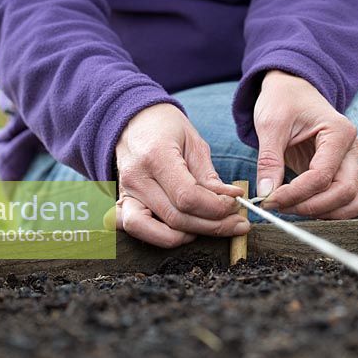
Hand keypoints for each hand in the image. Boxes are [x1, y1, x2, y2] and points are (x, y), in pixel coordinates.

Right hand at [114, 103, 248, 246]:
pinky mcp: (121, 204)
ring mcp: (125, 194)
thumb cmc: (166, 128)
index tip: (235, 203)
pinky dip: (161, 237)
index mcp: (156, 156)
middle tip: (236, 222)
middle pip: (177, 218)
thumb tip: (230, 200)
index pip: (187, 197)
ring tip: (212, 227)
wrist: (133, 120)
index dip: (216, 207)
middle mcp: (136, 178)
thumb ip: (210, 176)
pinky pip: (136, 231)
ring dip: (190, 236)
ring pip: (157, 231)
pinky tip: (185, 232)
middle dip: (213, 225)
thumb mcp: (194, 142)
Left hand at [253, 70, 357, 218]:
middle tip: (279, 208)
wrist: (292, 90)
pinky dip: (337, 210)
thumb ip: (269, 160)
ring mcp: (353, 162)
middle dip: (311, 207)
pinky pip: (355, 199)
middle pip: (345, 192)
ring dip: (329, 213)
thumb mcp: (270, 124)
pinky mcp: (347, 172)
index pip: (322, 176)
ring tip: (294, 210)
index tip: (269, 200)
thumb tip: (266, 194)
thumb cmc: (283, 101)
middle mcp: (353, 148)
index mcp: (340, 132)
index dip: (296, 194)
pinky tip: (308, 208)